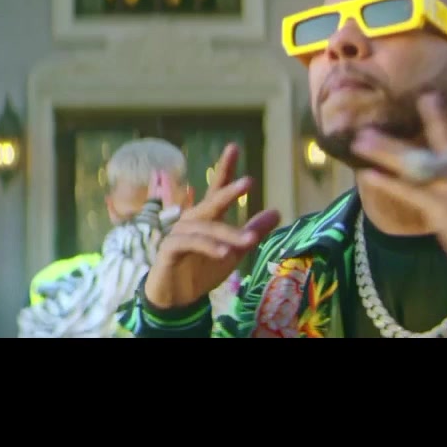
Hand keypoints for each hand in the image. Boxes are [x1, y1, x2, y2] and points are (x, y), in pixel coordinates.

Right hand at [143, 143, 281, 309]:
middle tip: (248, 182)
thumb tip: (277, 212)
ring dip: (227, 233)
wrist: (177, 298)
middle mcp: (191, 220)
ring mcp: (178, 234)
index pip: (217, 190)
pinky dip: (207, 246)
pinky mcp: (169, 250)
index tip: (234, 147)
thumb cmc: (202, 270)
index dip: (225, 169)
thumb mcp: (234, 251)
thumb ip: (253, 232)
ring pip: (205, 228)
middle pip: (211, 202)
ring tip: (249, 241)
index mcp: (206, 218)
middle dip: (228, 191)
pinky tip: (224, 253)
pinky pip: (189, 243)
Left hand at [351, 93, 446, 294]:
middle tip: (366, 127)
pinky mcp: (444, 208)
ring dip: (383, 152)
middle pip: (423, 148)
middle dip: (393, 140)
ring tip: (360, 142)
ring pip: (412, 164)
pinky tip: (368, 174)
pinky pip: (409, 191)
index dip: (437, 118)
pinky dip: (387, 182)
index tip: (425, 97)